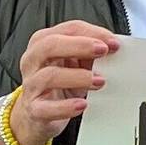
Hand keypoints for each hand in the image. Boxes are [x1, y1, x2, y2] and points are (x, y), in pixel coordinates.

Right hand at [11, 20, 120, 144]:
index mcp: (44, 44)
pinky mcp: (34, 110)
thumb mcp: (75, 64)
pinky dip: (65, 107)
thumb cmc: (60, 84)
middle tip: (103, 51)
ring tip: (100, 81)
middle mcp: (33, 62)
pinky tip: (82, 105)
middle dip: (80, 45)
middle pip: (49, 45)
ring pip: (48, 76)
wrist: (38, 115)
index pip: (67, 30)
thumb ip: (91, 54)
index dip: (92, 33)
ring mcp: (31, 86)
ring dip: (78, 77)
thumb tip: (114, 48)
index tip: (113, 43)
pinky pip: (45, 108)